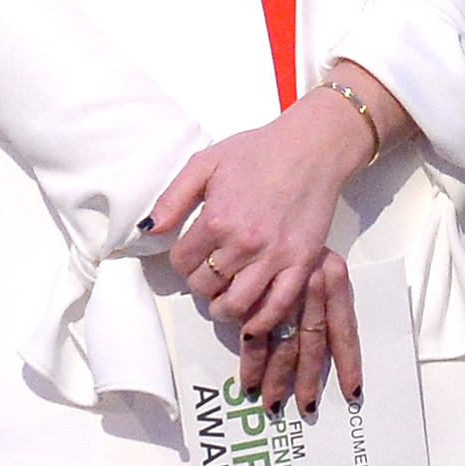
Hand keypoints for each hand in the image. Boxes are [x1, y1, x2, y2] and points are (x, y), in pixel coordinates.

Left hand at [149, 63, 408, 413]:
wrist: (318, 144)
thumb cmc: (260, 149)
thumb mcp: (209, 161)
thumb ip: (175, 196)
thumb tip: (146, 230)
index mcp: (220, 215)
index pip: (184, 263)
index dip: (184, 265)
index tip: (192, 257)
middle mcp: (246, 241)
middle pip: (208, 292)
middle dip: (206, 289)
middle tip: (213, 276)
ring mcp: (277, 257)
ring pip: (240, 310)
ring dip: (230, 309)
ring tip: (232, 294)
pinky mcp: (304, 264)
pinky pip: (277, 311)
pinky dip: (262, 321)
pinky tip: (256, 310)